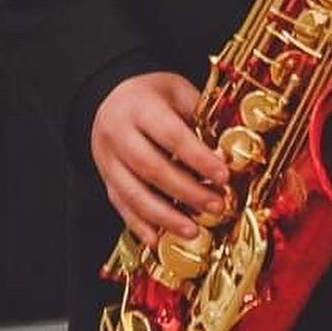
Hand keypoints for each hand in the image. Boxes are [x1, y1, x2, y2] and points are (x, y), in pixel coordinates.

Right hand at [90, 72, 229, 247]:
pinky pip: (120, 205)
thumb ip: (198, 116)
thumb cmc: (150, 94)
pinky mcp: (104, 177)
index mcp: (140, 107)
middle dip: (186, 191)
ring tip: (192, 231)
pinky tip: (157, 239)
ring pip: (133, 193)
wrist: (110, 95)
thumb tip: (227, 149)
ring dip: (164, 216)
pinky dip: (139, 225)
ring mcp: (107, 158)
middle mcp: (118, 133)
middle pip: (151, 167)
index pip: (171, 135)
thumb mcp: (176, 91)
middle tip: (216, 205)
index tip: (223, 175)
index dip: (198, 158)